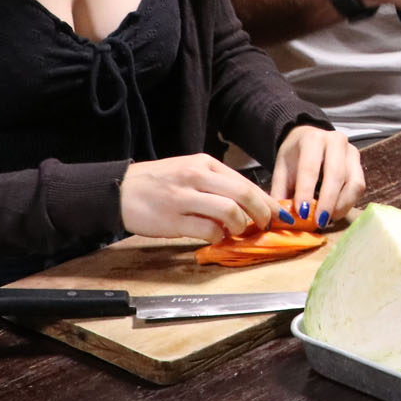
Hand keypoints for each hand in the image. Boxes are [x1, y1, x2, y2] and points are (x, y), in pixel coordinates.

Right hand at [119, 154, 282, 242]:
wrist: (120, 190)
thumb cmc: (158, 183)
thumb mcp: (189, 172)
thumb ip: (217, 185)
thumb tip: (250, 203)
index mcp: (204, 163)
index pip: (245, 181)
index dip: (266, 200)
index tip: (280, 213)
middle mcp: (197, 176)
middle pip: (243, 194)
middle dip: (261, 213)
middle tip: (264, 225)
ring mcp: (184, 197)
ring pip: (229, 211)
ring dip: (239, 226)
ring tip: (236, 231)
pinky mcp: (173, 219)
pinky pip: (208, 229)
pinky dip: (218, 236)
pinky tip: (216, 236)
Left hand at [271, 124, 363, 227]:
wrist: (306, 140)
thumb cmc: (294, 158)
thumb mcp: (281, 172)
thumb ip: (280, 194)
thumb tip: (281, 220)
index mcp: (311, 139)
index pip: (310, 168)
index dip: (306, 192)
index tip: (302, 213)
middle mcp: (335, 141)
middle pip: (336, 174)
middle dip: (327, 202)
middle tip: (318, 222)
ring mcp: (351, 152)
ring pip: (353, 183)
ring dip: (341, 205)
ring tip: (327, 219)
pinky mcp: (359, 163)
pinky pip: (359, 187)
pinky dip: (348, 203)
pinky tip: (335, 212)